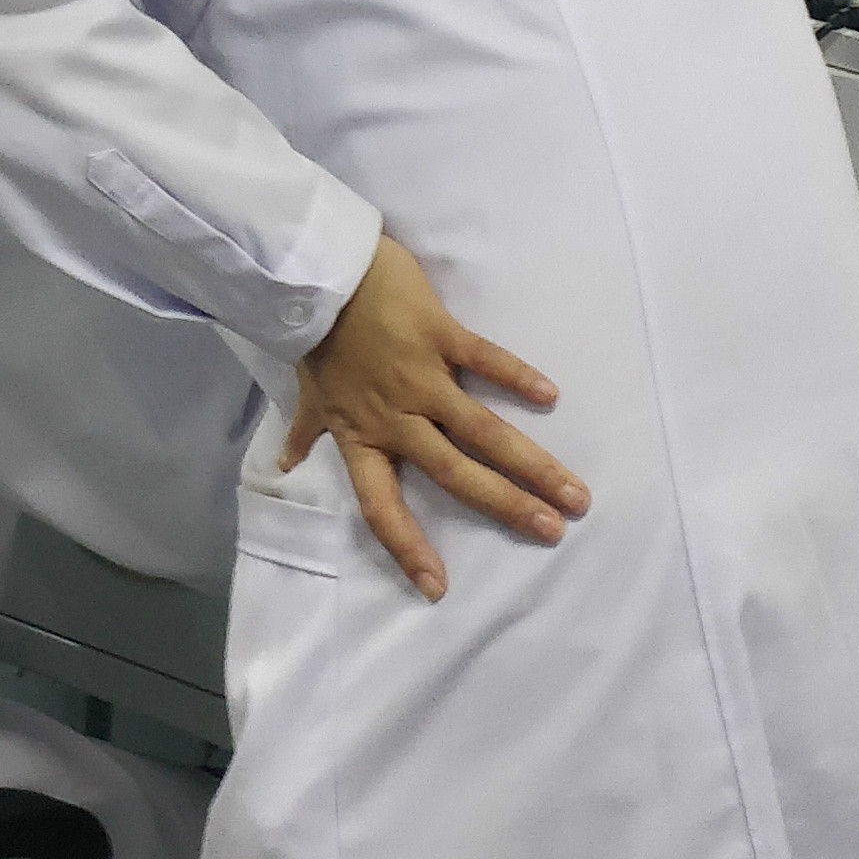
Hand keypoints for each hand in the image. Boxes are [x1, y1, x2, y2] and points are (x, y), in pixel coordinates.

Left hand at [284, 236, 586, 600]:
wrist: (320, 271)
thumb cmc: (317, 336)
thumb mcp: (307, 393)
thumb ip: (304, 432)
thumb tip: (286, 465)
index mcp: (361, 436)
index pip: (381, 506)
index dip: (406, 547)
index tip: (436, 588)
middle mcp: (394, 416)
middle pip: (454, 473)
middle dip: (505, 506)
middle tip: (551, 532)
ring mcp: (420, 377)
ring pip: (481, 429)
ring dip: (530, 462)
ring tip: (572, 490)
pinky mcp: (439, 335)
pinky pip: (485, 360)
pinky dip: (517, 376)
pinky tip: (550, 397)